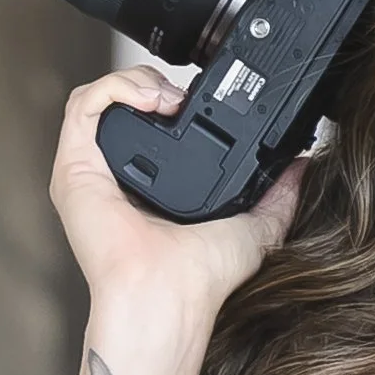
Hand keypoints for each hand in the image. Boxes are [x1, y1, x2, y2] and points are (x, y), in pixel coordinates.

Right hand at [49, 68, 310, 325]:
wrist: (170, 294)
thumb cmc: (198, 280)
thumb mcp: (253, 228)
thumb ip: (277, 197)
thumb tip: (300, 168)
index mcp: (146, 188)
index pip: (148, 126)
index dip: (173, 101)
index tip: (202, 102)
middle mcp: (113, 177)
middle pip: (119, 104)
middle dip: (154, 83)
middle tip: (185, 97)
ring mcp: (89, 171)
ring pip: (97, 97)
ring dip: (134, 80)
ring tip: (168, 97)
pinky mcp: (74, 167)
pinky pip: (82, 105)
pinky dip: (116, 87)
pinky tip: (151, 99)